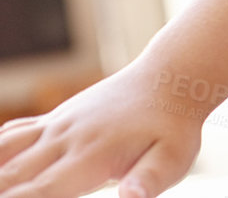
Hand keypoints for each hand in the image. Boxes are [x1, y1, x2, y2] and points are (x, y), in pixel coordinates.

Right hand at [0, 62, 204, 197]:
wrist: (171, 78)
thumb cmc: (174, 126)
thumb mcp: (173, 156)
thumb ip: (149, 179)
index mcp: (90, 155)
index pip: (39, 190)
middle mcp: (65, 139)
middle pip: (12, 175)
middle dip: (1, 190)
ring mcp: (56, 126)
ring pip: (5, 150)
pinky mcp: (55, 118)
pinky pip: (12, 134)